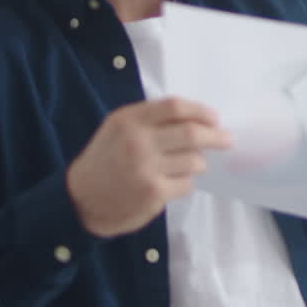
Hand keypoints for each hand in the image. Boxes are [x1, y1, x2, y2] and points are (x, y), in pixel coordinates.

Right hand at [66, 97, 231, 237]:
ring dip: (198, 163)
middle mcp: (137, 141)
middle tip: (227, 139)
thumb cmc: (105, 160)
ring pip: (194, 160)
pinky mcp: (154, 192)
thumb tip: (196, 118)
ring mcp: (146, 168)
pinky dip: (186, 183)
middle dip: (215, 136)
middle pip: (191, 133)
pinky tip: (173, 183)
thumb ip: (150, 120)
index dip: (200, 111)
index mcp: (129, 120)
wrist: (80, 199)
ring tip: (190, 165)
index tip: (215, 118)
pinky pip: (186, 184)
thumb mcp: (118, 129)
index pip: (175, 107)